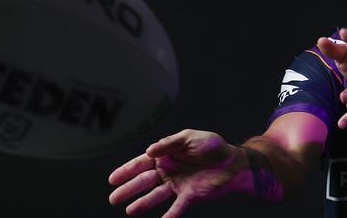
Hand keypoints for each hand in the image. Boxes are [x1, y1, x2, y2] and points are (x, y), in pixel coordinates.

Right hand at [108, 129, 242, 216]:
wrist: (233, 162)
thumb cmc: (212, 147)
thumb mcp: (190, 137)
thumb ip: (169, 143)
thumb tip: (149, 151)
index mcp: (166, 155)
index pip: (142, 163)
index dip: (126, 171)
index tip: (112, 179)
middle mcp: (169, 171)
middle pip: (144, 181)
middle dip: (128, 189)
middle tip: (113, 198)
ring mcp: (178, 184)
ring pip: (156, 195)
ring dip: (142, 203)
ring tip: (130, 210)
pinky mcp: (189, 195)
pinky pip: (176, 208)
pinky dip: (169, 216)